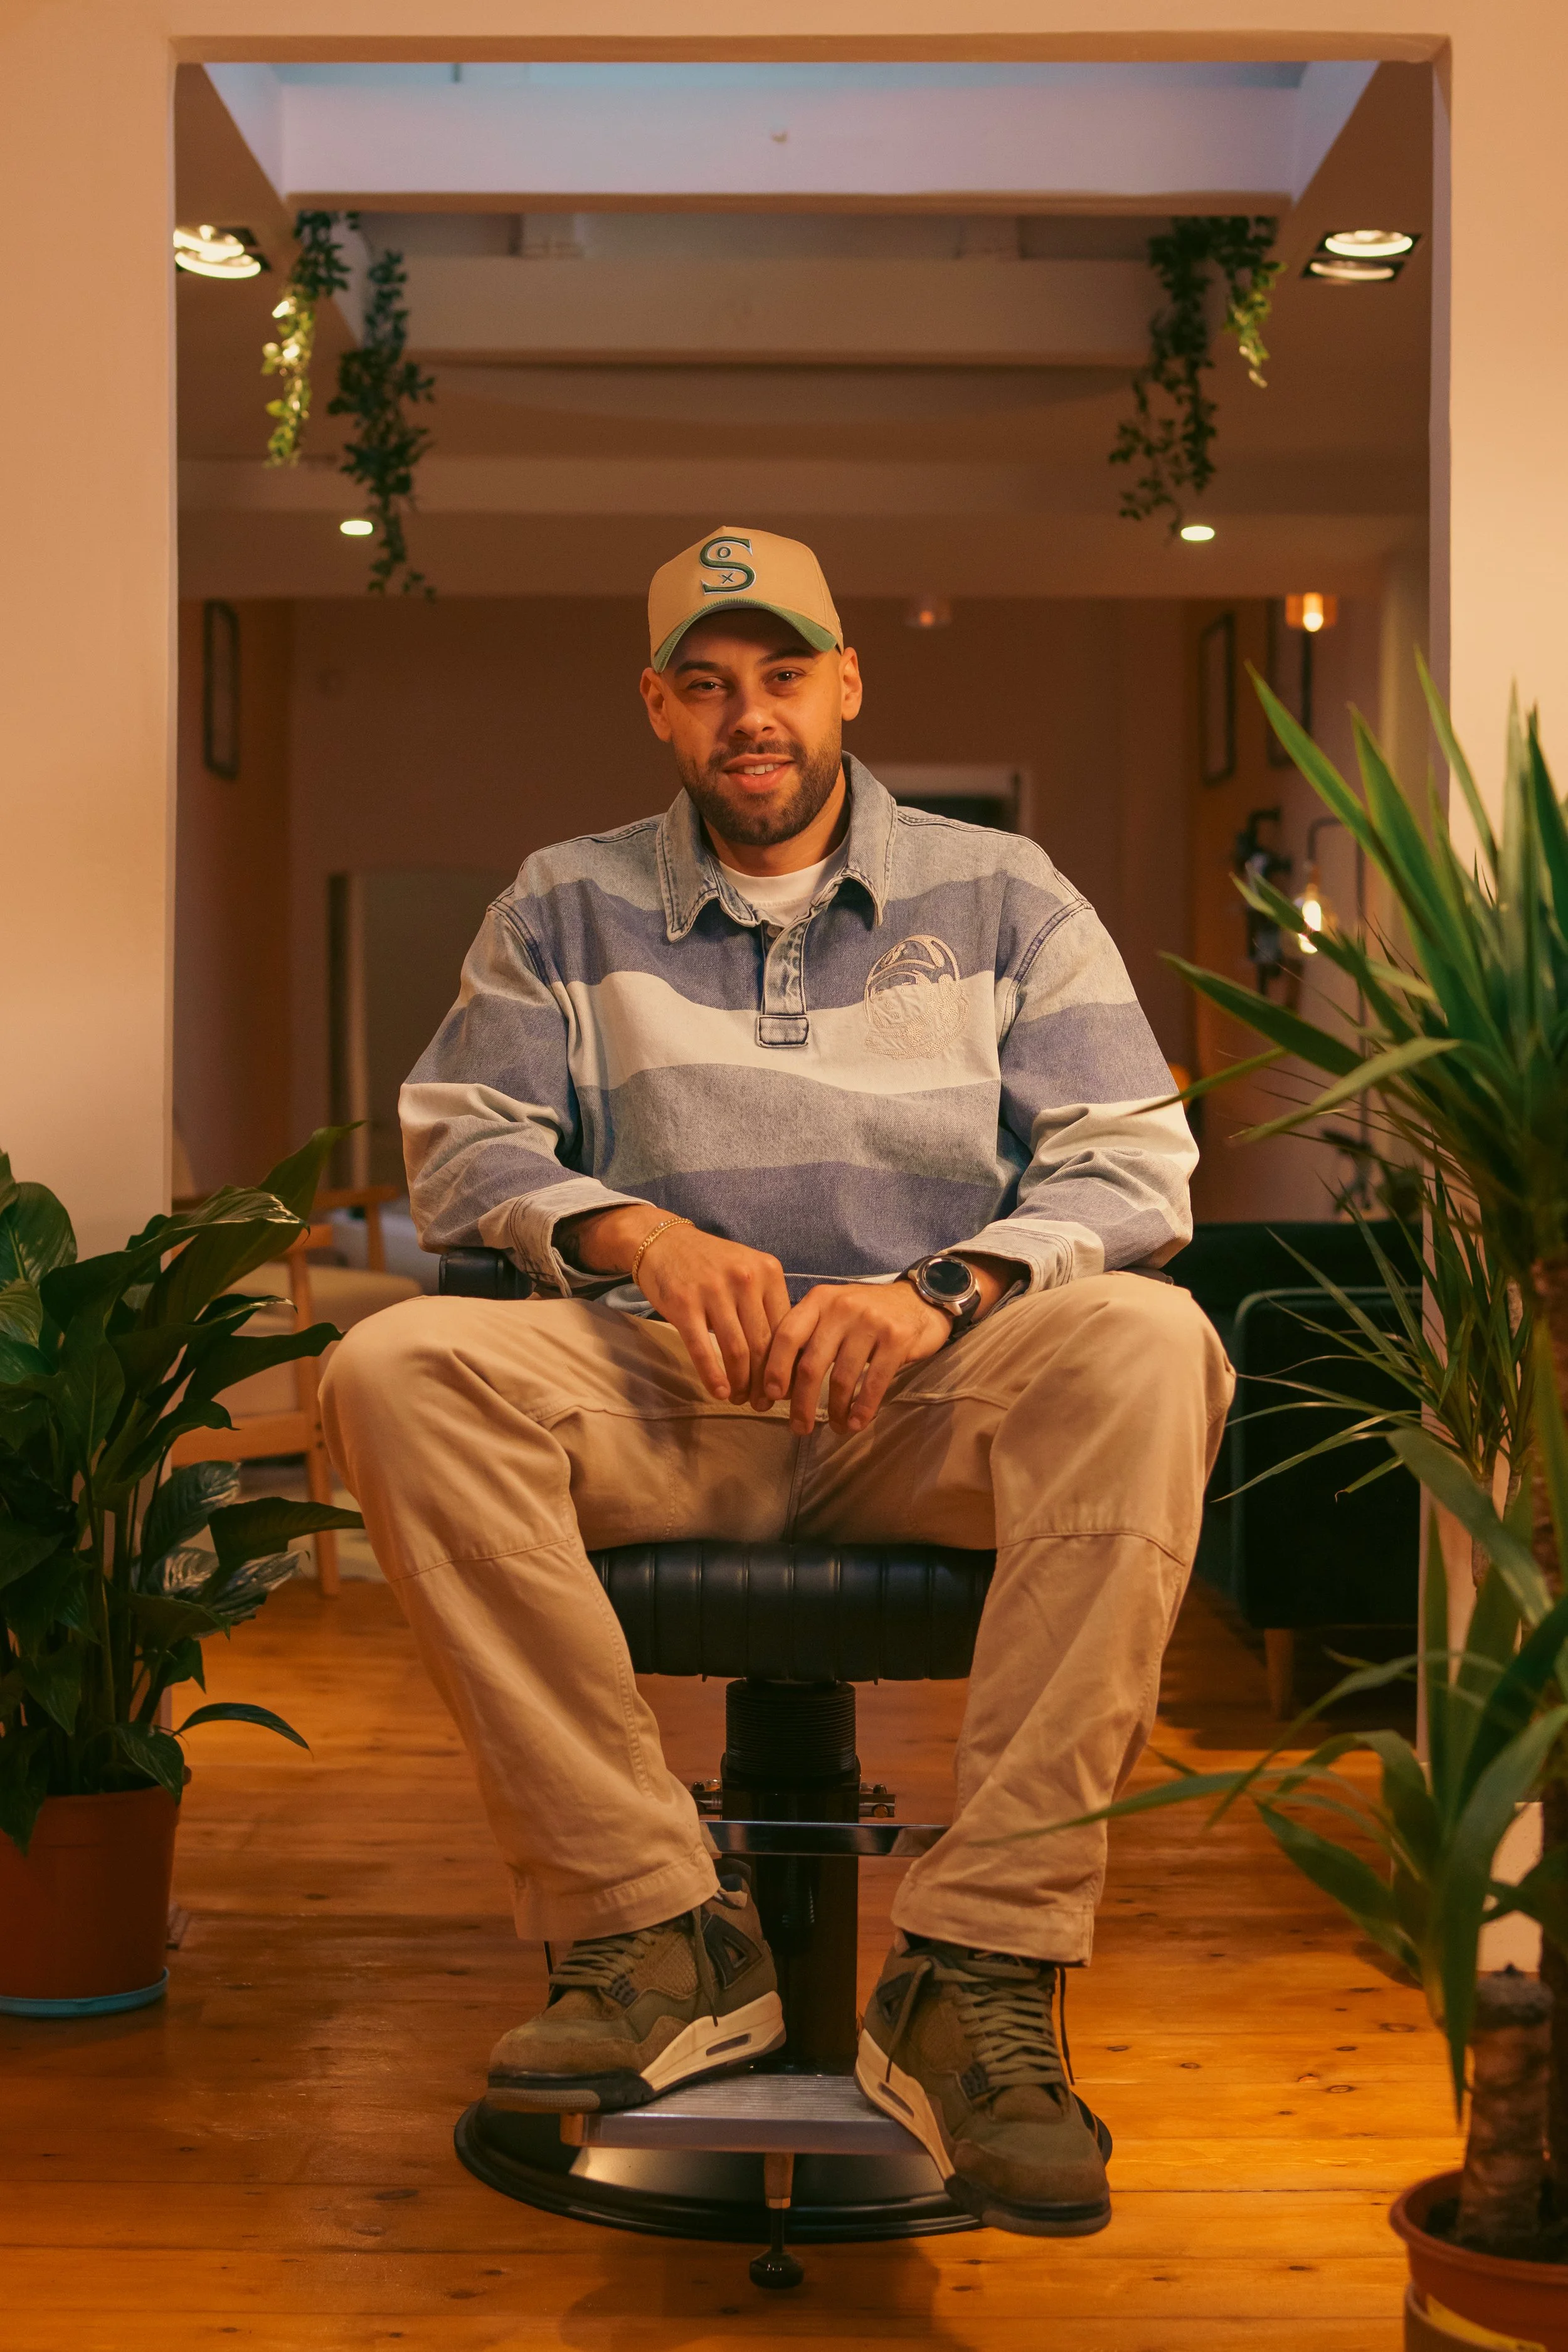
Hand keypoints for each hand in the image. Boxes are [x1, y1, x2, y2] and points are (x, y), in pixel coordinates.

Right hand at [562, 1205, 789, 1405]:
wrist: (663, 1242)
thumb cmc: (711, 1264)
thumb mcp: (748, 1271)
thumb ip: (767, 1304)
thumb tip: (787, 1356)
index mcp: (768, 1272)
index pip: (785, 1328)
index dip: (786, 1364)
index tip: (784, 1387)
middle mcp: (745, 1279)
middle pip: (763, 1344)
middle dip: (765, 1382)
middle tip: (763, 1403)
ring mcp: (714, 1291)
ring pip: (738, 1351)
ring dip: (741, 1384)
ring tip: (740, 1399)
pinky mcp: (684, 1304)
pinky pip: (703, 1349)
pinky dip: (714, 1377)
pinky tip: (719, 1392)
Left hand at [759, 1280, 952, 1436]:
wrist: (919, 1299)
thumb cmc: (867, 1314)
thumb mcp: (833, 1313)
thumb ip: (807, 1337)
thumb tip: (777, 1383)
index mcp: (819, 1300)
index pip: (786, 1336)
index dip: (774, 1369)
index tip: (770, 1397)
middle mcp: (841, 1308)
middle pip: (811, 1365)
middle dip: (801, 1403)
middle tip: (799, 1428)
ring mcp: (870, 1322)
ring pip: (841, 1378)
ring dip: (835, 1410)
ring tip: (836, 1426)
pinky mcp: (896, 1339)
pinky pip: (873, 1382)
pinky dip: (862, 1409)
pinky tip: (856, 1422)